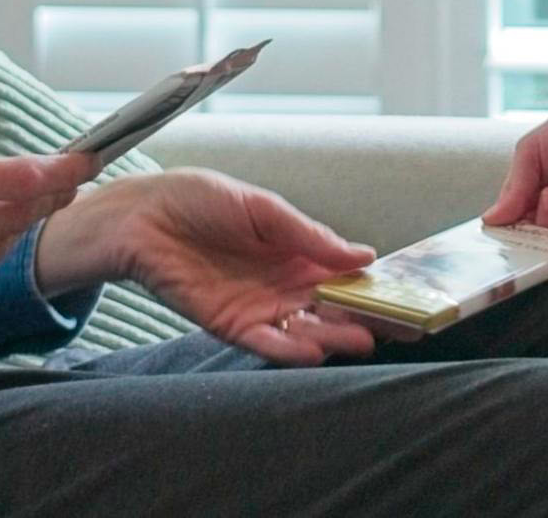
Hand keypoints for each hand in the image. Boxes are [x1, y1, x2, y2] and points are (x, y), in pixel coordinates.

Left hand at [40, 169, 379, 365]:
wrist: (142, 214)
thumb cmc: (199, 199)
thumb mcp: (262, 207)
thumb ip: (307, 234)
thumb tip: (362, 255)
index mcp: (296, 252)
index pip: (343, 276)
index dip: (373, 288)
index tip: (405, 298)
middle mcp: (282, 284)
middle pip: (331, 308)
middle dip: (364, 319)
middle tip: (399, 328)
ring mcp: (258, 306)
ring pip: (304, 329)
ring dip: (331, 337)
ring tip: (360, 340)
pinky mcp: (229, 323)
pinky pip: (264, 341)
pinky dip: (288, 348)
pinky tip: (312, 350)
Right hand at [484, 76, 547, 236]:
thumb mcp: (532, 150)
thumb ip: (514, 187)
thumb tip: (491, 220)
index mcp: (525, 190)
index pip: (507, 221)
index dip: (504, 229)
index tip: (502, 227)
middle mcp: (545, 208)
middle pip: (529, 237)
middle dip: (530, 227)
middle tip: (540, 199)